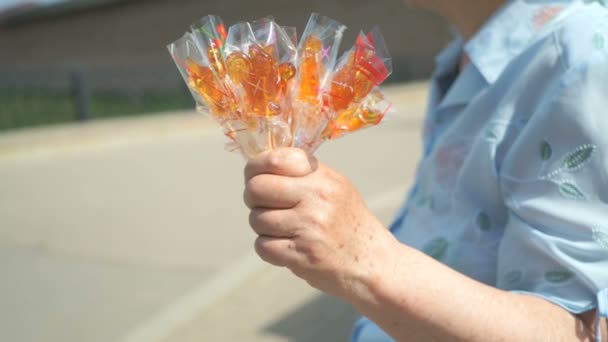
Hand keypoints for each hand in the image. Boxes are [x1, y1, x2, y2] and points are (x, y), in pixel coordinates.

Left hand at [243, 148, 395, 298]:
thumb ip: (302, 174)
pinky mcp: (303, 255)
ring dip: (262, 227)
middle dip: (252, 198)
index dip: (255, 167)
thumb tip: (259, 164)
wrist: (373, 262)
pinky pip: (263, 246)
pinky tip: (286, 247)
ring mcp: (310, 227)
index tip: (255, 176)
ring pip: (257, 219)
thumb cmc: (347, 222)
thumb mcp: (335, 187)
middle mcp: (317, 198)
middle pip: (256, 188)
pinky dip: (268, 249)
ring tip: (282, 230)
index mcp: (323, 177)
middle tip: (263, 205)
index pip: (275, 159)